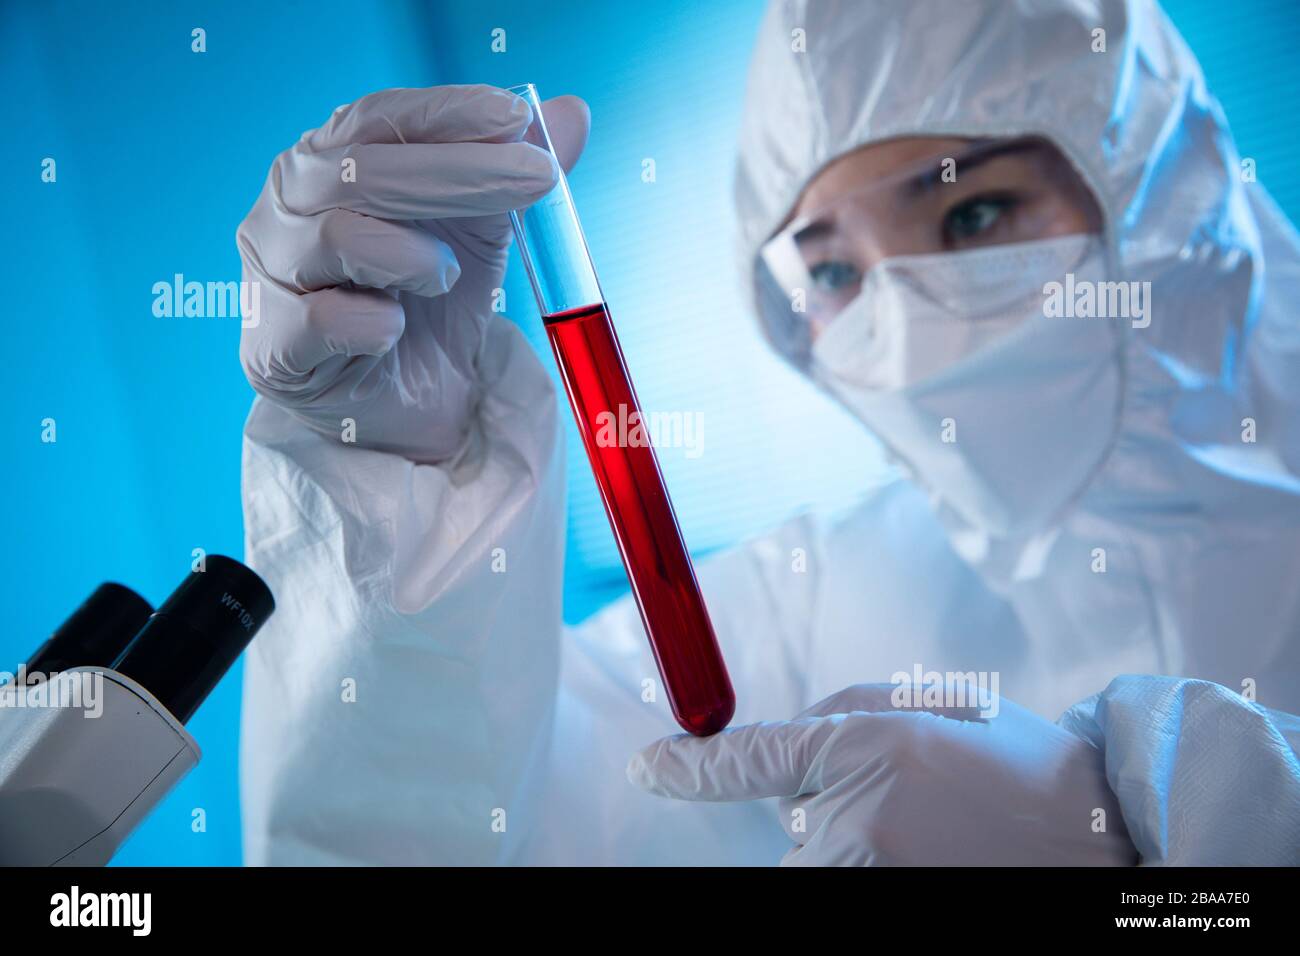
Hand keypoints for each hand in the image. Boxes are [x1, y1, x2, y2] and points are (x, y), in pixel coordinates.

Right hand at [236, 85, 589, 462]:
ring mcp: (270, 274)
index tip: (516, 117)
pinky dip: (373, 323)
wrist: (414, 404)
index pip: (378, 118)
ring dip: (414, 255)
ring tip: (446, 277)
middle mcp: (288, 206)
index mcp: (330, 161)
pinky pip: (322, 320)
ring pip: (336, 236)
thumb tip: (573, 113)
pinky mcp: (274, 346)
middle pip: (361, 169)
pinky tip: (393, 330)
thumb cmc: (432, 303)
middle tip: (536, 180)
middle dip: (459, 172)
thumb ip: (517, 171)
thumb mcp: (484, 230)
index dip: (446, 113)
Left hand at [628, 683, 1136, 865]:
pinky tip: (933, 857)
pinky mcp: (882, 903)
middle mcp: (855, 824)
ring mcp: (868, 876)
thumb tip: (786, 746)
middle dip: (825, 807)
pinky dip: (869, 865)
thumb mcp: (933, 709)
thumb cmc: (1021, 769)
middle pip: (791, 821)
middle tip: (913, 799)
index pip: (748, 759)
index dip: (690, 766)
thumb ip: (843, 715)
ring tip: (938, 836)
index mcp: (865, 750)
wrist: (1104, 838)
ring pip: (817, 858)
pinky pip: (841, 876)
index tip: (651, 766)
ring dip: (854, 843)